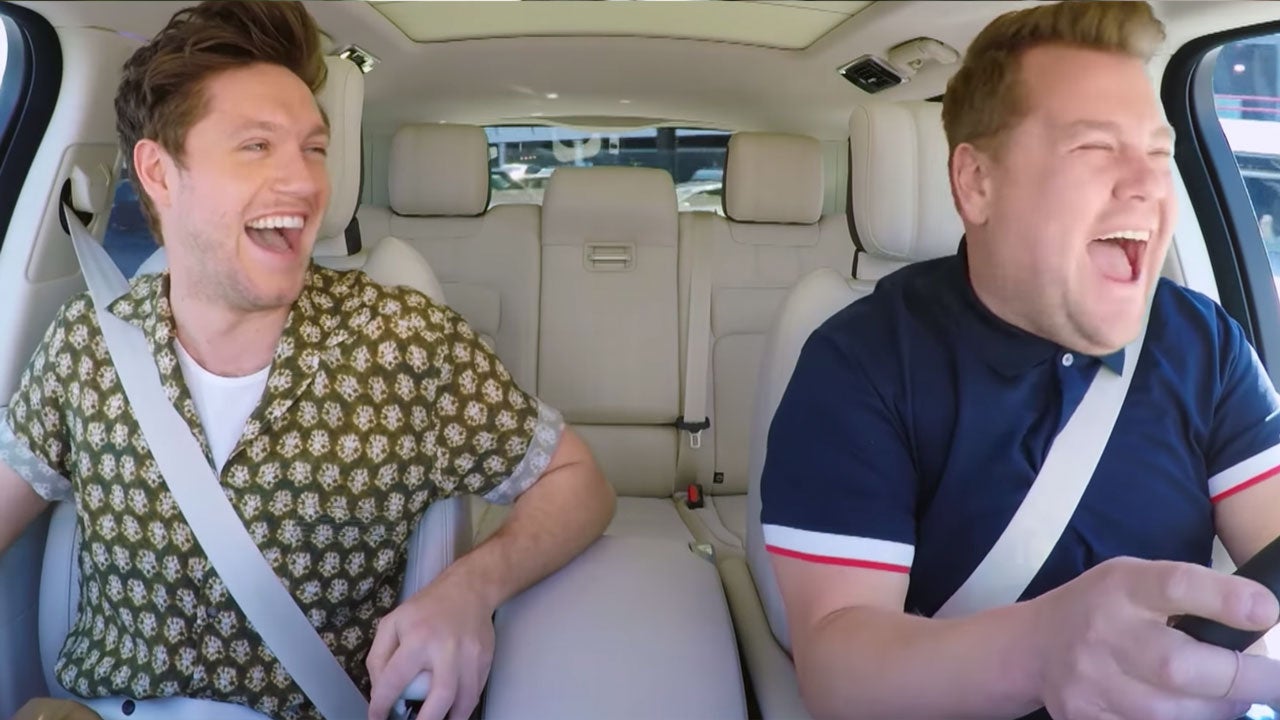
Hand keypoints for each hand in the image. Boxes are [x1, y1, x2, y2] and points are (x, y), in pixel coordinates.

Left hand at [365, 576, 495, 719]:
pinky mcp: (486, 660)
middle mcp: (447, 649)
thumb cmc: (426, 608)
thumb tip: (379, 691)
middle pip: (440, 698)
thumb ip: (378, 656)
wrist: (470, 589)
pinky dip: (463, 707)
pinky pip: (475, 692)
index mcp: (418, 638)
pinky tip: (451, 712)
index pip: (395, 680)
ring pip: (464, 701)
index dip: (382, 705)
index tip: (377, 717)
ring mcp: (471, 656)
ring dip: (450, 719)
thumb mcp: (392, 623)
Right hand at [1030, 556, 1279, 719]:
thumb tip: (1260, 627)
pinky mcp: (1086, 719)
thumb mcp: (1137, 581)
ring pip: (1170, 713)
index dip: (1224, 600)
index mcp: (1121, 587)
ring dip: (1216, 710)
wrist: (1035, 647)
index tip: (1266, 612)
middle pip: (1178, 665)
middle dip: (1242, 680)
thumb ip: (1191, 598)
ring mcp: (1091, 682)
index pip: (1174, 587)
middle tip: (1272, 682)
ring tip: (1229, 699)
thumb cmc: (1103, 608)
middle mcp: (1102, 632)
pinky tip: (1189, 711)